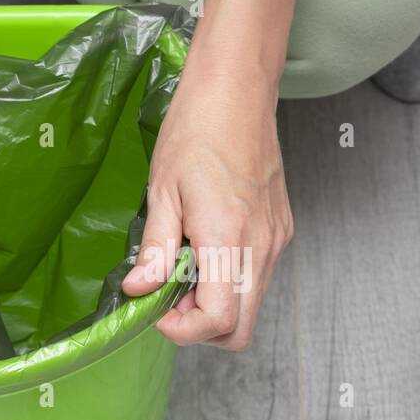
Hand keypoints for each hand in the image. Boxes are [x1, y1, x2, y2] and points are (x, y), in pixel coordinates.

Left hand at [122, 62, 292, 350]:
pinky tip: (206, 248)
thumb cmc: (197, 130)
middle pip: (241, 328)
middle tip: (170, 296)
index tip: (156, 309)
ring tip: (185, 266)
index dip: (183, 330)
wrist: (238, 90)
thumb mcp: (162, 190)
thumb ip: (154, 247)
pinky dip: (230, 280)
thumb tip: (139, 289)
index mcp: (229, 238)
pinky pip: (258, 277)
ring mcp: (276, 239)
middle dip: (201, 327)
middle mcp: (261, 246)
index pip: (218, 320)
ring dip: (215, 303)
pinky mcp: (280, 230)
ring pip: (251, 305)